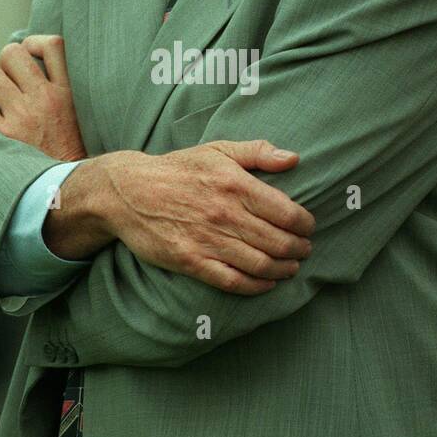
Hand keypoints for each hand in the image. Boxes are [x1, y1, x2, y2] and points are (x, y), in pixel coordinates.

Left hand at [0, 34, 85, 160]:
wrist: (69, 191)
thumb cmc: (72, 155)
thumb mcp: (82, 118)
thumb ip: (65, 92)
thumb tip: (34, 67)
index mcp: (69, 92)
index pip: (53, 45)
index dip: (34, 43)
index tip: (29, 55)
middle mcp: (46, 99)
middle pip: (12, 53)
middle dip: (4, 64)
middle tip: (7, 84)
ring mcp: (24, 116)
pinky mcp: (5, 136)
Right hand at [45, 140, 315, 294]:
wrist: (128, 191)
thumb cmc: (178, 169)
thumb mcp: (217, 149)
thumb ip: (257, 153)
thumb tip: (293, 159)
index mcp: (234, 183)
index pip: (286, 211)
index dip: (305, 224)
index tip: (309, 227)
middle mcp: (224, 213)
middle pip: (277, 241)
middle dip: (299, 249)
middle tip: (305, 250)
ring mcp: (207, 239)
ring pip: (259, 264)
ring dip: (283, 270)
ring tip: (291, 268)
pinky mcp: (191, 261)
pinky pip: (232, 280)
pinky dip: (256, 286)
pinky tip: (266, 283)